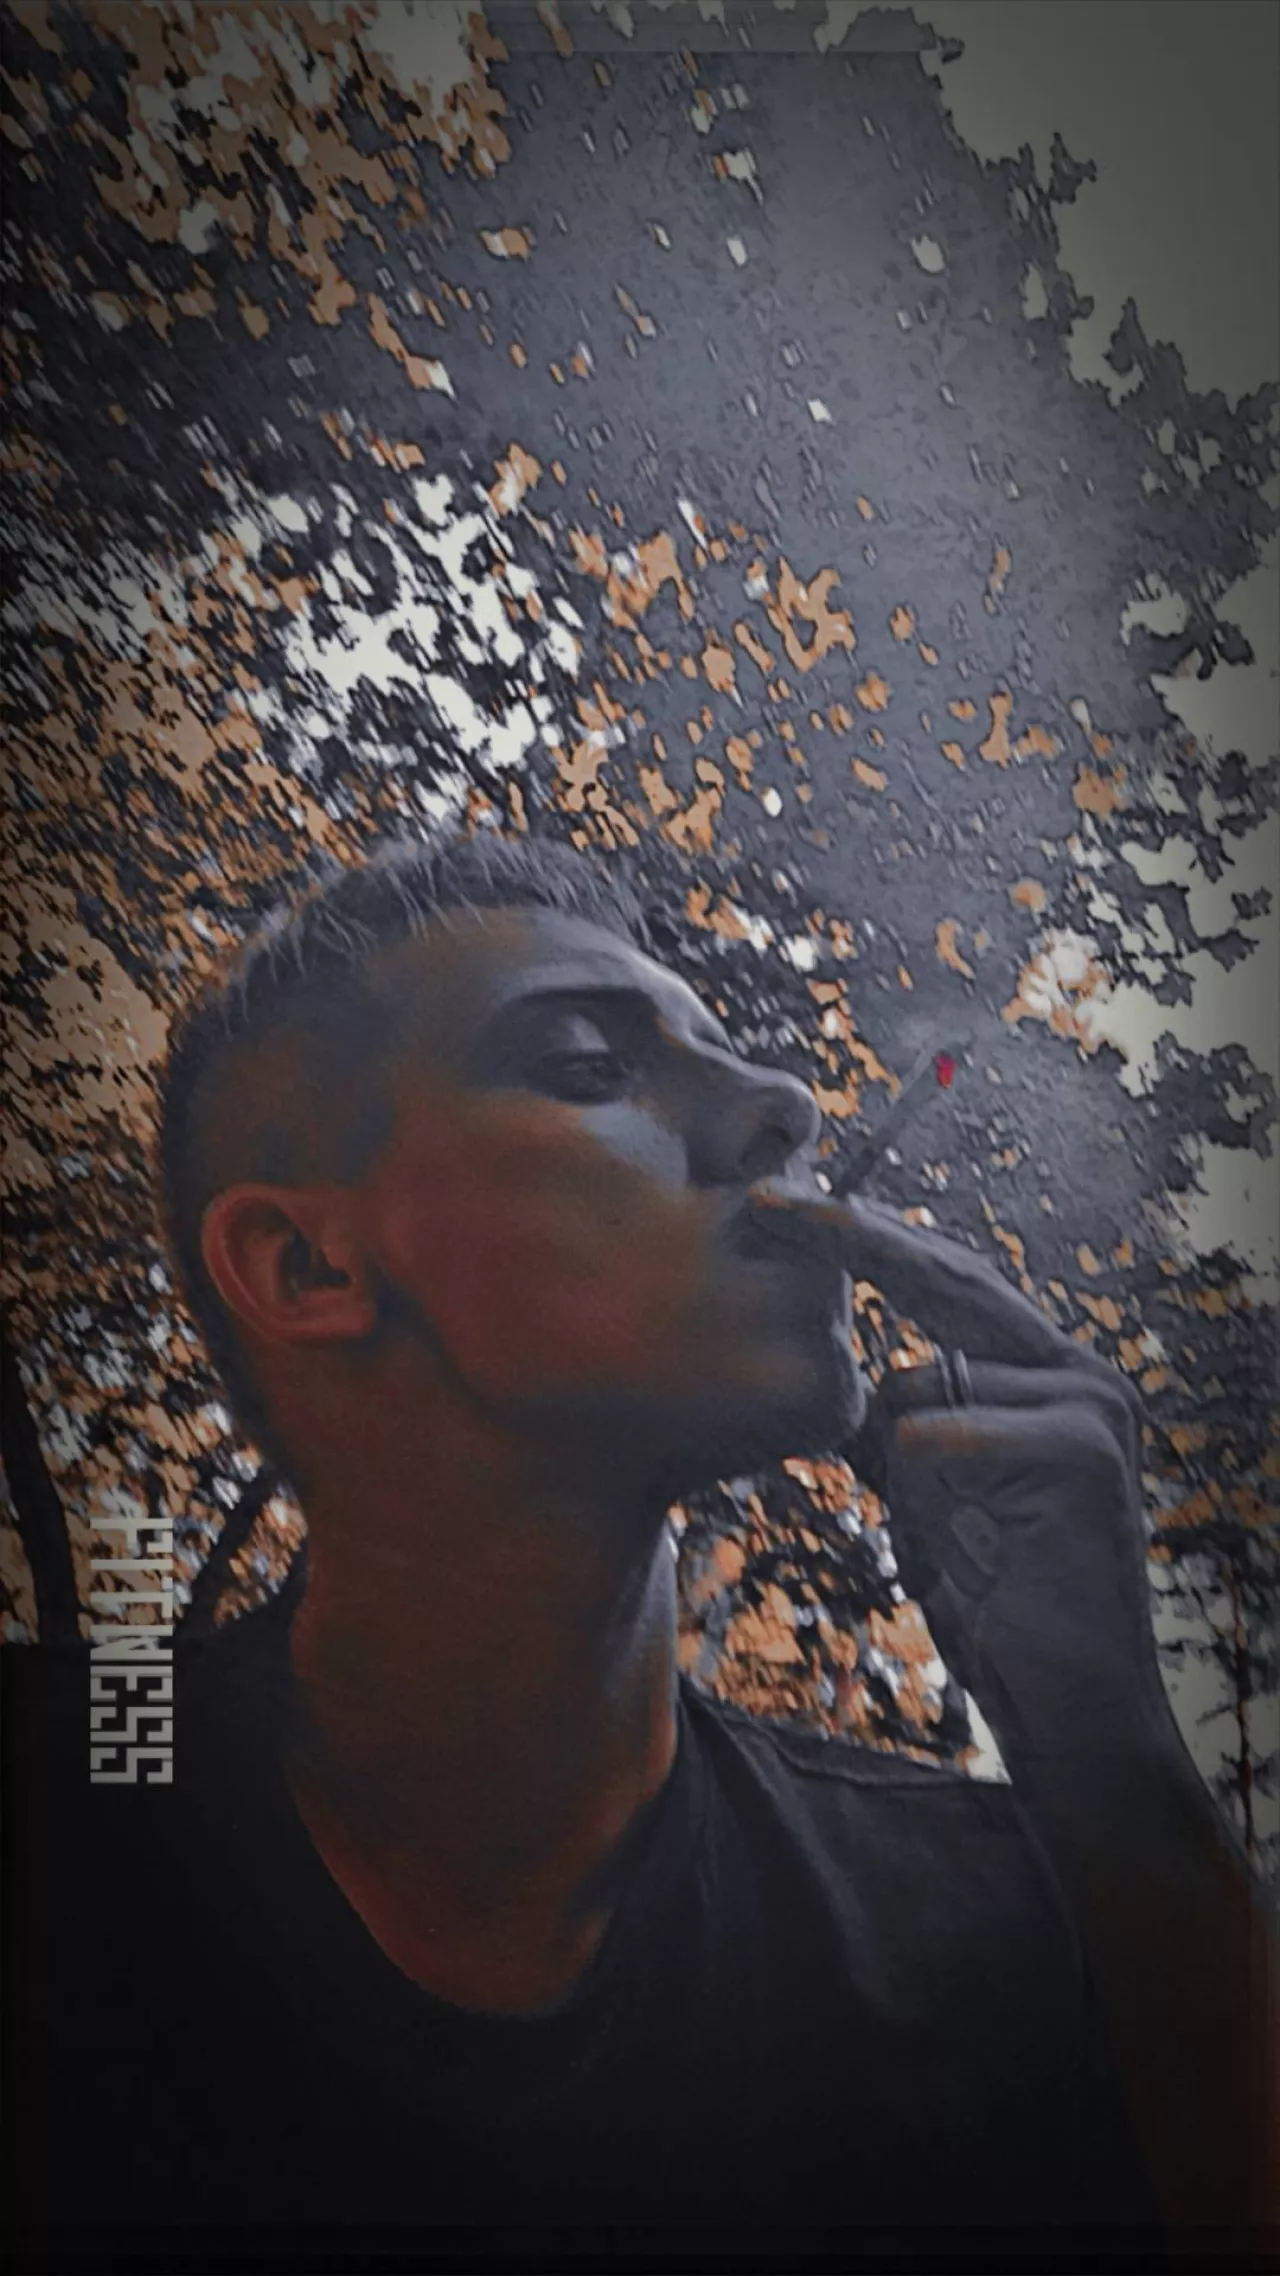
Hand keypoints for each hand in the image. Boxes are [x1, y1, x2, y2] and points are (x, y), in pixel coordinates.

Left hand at [751, 1194, 1176, 1776]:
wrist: (1069, 1704)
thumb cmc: (992, 1597)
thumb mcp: (923, 1490)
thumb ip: (894, 1420)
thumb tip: (820, 1371)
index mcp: (1047, 1371)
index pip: (946, 1281)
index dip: (864, 1237)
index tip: (778, 1204)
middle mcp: (1079, 1372)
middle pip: (947, 1281)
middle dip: (850, 1238)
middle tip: (766, 1204)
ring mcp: (1091, 1404)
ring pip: (923, 1383)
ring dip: (896, 1465)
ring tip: (949, 1534)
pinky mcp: (1083, 1451)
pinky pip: (942, 1437)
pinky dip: (920, 1483)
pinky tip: (967, 1539)